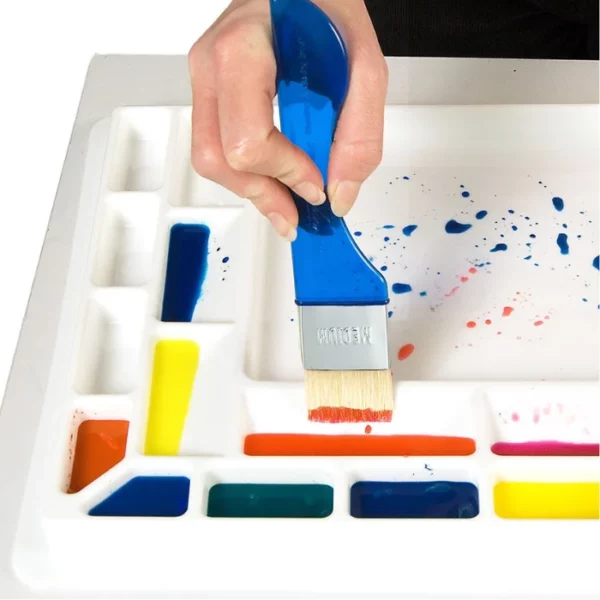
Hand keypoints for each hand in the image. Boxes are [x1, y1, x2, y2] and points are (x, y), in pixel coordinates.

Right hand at [188, 0, 387, 239]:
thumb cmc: (324, 4)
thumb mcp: (363, 62)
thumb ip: (359, 133)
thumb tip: (339, 193)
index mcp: (243, 49)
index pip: (247, 140)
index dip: (285, 173)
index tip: (317, 185)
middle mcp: (212, 65)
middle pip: (219, 158)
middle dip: (262, 195)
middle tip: (297, 216)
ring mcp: (206, 80)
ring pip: (211, 160)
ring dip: (252, 191)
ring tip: (287, 204)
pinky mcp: (212, 93)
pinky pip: (217, 147)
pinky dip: (247, 173)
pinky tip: (274, 181)